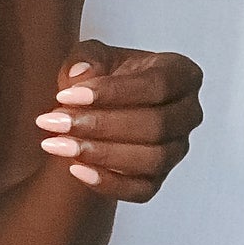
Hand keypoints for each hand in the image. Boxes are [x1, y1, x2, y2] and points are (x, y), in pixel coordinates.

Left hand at [34, 38, 202, 200]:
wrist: (96, 108)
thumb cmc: (102, 75)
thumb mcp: (92, 55)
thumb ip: (86, 58)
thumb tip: (80, 74)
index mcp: (181, 75)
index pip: (157, 85)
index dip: (112, 92)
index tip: (65, 95)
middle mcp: (187, 113)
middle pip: (156, 125)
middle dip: (100, 125)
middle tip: (55, 122)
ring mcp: (176, 149)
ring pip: (152, 159)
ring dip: (101, 153)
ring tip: (57, 145)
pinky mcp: (159, 178)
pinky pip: (142, 189)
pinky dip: (109, 182)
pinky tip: (75, 169)